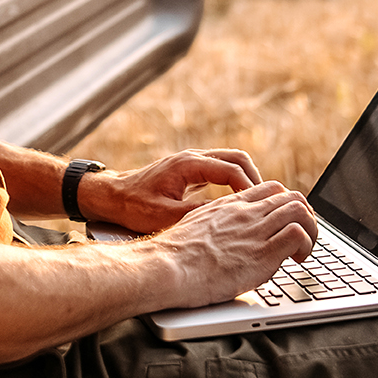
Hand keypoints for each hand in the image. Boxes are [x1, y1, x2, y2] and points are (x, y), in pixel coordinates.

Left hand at [78, 148, 263, 233]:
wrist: (110, 197)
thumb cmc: (132, 206)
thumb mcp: (163, 216)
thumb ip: (194, 216)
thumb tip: (225, 220)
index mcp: (188, 165)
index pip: (231, 169)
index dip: (250, 187)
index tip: (262, 206)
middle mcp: (193, 158)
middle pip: (237, 158)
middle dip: (255, 179)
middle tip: (267, 203)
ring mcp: (192, 163)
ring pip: (230, 162)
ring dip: (246, 180)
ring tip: (258, 205)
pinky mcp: (190, 172)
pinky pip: (221, 170)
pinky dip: (235, 183)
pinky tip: (239, 205)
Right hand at [149, 181, 317, 306]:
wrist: (165, 267)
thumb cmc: (172, 256)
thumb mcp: (194, 227)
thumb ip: (215, 225)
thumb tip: (221, 237)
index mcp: (229, 205)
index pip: (270, 189)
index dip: (286, 204)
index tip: (285, 222)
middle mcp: (245, 213)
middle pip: (292, 196)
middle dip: (305, 216)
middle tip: (302, 236)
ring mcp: (255, 230)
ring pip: (300, 210)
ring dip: (311, 230)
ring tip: (303, 250)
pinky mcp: (262, 253)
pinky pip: (298, 235)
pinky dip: (306, 245)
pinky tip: (297, 260)